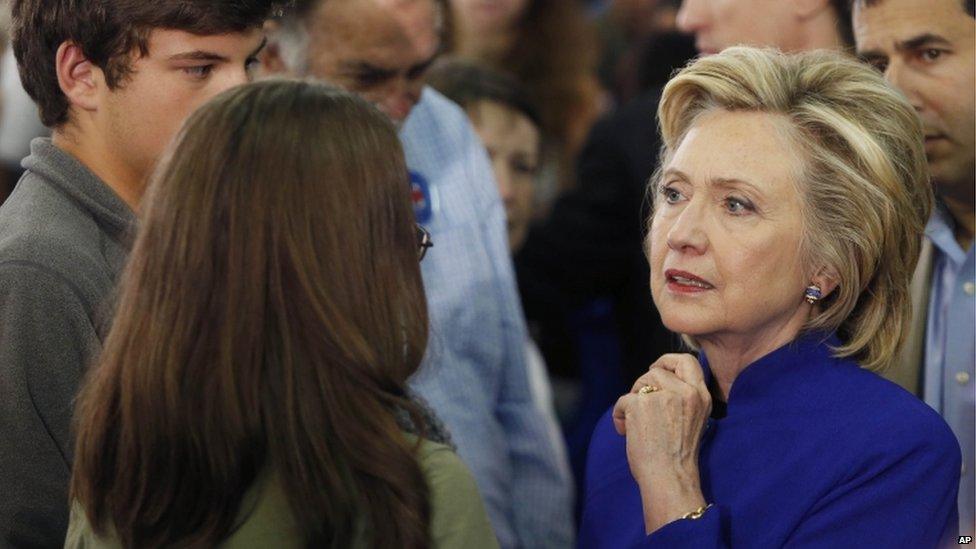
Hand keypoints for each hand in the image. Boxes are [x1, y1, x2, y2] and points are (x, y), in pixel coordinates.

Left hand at [612, 353, 711, 532]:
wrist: (669, 477)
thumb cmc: (677, 456)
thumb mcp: (693, 420)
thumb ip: (682, 398)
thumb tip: (656, 382)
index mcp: (701, 396)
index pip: (688, 362)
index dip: (668, 361)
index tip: (656, 370)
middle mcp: (685, 392)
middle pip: (656, 371)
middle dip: (644, 385)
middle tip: (641, 406)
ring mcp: (663, 396)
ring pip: (639, 384)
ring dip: (632, 400)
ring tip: (634, 423)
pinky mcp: (641, 403)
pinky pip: (623, 400)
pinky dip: (619, 415)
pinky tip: (626, 432)